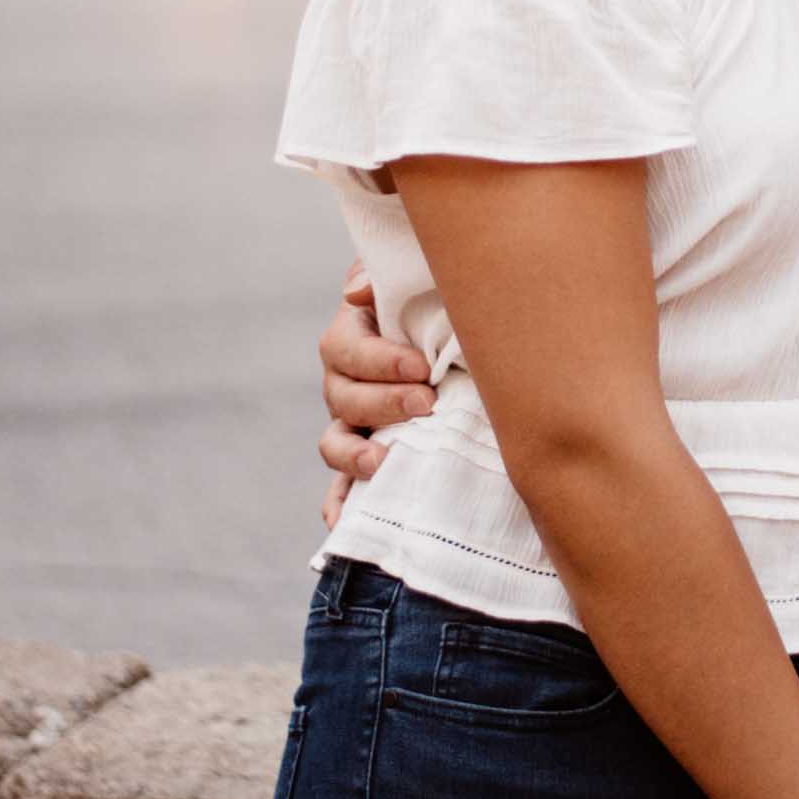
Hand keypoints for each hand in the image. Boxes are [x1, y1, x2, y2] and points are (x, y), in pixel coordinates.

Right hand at [317, 266, 435, 528]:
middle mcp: (345, 381)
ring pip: (334, 442)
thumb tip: (356, 291)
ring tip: (385, 460)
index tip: (422, 367)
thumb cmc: (439, 302)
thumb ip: (386, 273)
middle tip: (428, 402)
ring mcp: (352, 423)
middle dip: (383, 402)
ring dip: (354, 455)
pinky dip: (339, 505)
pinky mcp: (367, 458)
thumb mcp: (418, 279)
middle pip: (342, 397)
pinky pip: (341, 488)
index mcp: (353, 335)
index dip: (379, 361)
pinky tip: (342, 525)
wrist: (464, 339)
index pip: (346, 349)